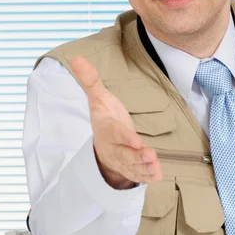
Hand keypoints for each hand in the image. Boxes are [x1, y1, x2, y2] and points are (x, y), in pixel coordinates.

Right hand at [70, 56, 162, 188]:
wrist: (102, 141)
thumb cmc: (104, 116)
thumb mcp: (98, 98)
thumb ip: (90, 80)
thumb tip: (77, 58)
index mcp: (106, 129)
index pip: (116, 133)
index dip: (126, 138)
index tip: (137, 142)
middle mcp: (113, 146)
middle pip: (124, 153)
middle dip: (137, 156)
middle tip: (150, 155)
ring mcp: (120, 159)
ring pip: (132, 166)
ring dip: (144, 168)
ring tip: (156, 169)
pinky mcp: (129, 168)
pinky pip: (136, 174)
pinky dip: (146, 176)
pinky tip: (157, 176)